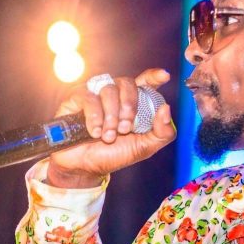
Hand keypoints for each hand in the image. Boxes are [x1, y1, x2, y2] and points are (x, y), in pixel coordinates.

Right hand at [46, 68, 174, 187]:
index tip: (164, 76)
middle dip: (129, 107)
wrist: (85, 167)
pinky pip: (89, 97)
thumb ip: (162, 133)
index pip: (146, 82)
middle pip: (127, 83)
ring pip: (108, 90)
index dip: (154, 76)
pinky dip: (94, 118)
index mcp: (133, 103)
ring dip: (111, 116)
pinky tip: (95, 132)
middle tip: (125, 128)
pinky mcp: (77, 98)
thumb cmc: (114, 155)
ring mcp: (95, 94)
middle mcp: (115, 94)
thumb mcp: (144, 148)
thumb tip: (166, 108)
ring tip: (108, 136)